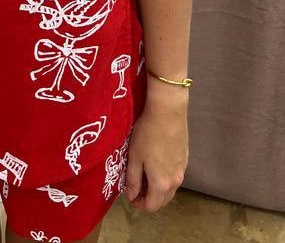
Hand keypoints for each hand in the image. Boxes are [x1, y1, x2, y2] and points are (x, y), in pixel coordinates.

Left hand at [125, 82, 188, 211]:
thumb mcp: (134, 157)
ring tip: (143, 172)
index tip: (130, 195)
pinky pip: (175, 174)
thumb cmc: (148, 133)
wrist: (168, 111)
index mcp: (161, 184)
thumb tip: (132, 195)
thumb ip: (133, 179)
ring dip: (157, 186)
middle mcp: (175, 180)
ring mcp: (182, 169)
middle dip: (149, 197)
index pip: (152, 206)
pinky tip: (155, 160)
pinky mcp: (185, 158)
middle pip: (163, 200)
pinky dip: (164, 176)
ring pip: (170, 187)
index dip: (139, 204)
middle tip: (136, 185)